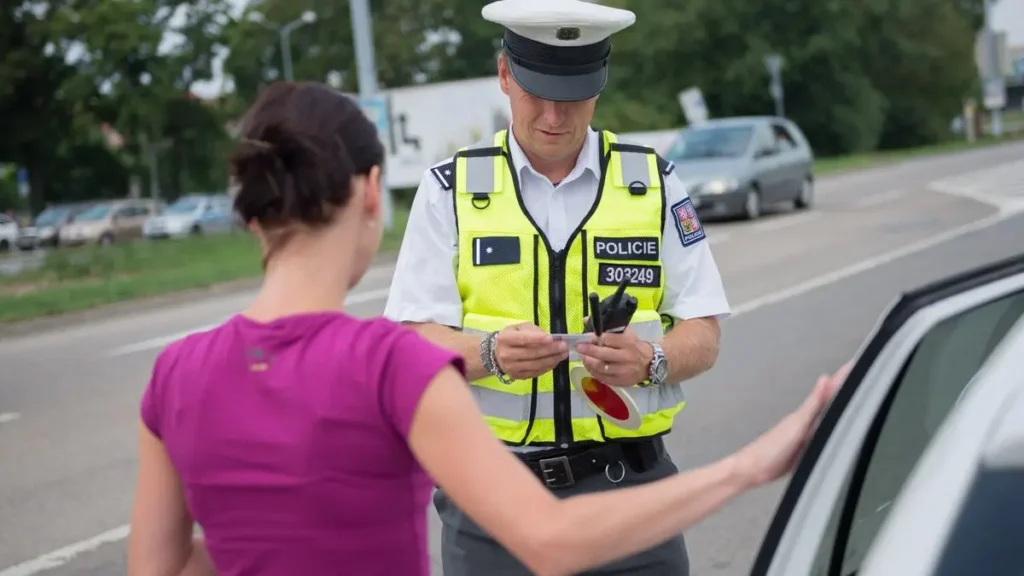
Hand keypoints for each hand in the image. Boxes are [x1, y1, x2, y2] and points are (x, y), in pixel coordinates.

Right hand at [495, 323, 568, 379]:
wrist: (497, 354)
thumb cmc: (511, 337)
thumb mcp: (519, 328)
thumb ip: (532, 330)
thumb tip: (547, 337)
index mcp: (505, 339)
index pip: (523, 339)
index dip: (537, 339)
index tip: (552, 338)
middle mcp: (506, 355)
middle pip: (532, 353)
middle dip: (550, 350)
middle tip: (564, 346)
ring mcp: (511, 368)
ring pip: (535, 365)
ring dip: (552, 360)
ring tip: (563, 354)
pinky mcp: (517, 376)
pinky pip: (535, 372)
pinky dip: (547, 367)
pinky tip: (555, 361)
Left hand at [574, 328, 652, 387]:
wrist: (650, 363)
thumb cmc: (635, 345)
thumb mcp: (626, 333)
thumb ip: (607, 327)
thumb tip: (586, 320)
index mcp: (628, 342)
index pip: (608, 339)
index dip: (594, 338)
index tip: (584, 337)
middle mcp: (626, 357)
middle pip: (603, 354)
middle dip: (588, 350)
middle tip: (579, 347)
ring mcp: (624, 371)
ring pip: (601, 368)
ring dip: (589, 362)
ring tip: (583, 357)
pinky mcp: (621, 381)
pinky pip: (604, 378)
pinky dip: (594, 373)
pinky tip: (590, 367)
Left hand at [731, 362, 852, 487]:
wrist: (755, 469)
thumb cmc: (772, 448)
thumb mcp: (797, 425)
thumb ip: (812, 404)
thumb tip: (824, 379)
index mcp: (806, 413)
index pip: (828, 391)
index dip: (841, 379)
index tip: (854, 365)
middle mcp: (806, 420)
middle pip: (828, 401)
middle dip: (842, 388)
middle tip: (856, 374)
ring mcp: (805, 433)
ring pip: (825, 414)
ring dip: (836, 404)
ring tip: (849, 394)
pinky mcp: (804, 447)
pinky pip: (822, 431)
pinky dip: (830, 424)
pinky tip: (832, 425)